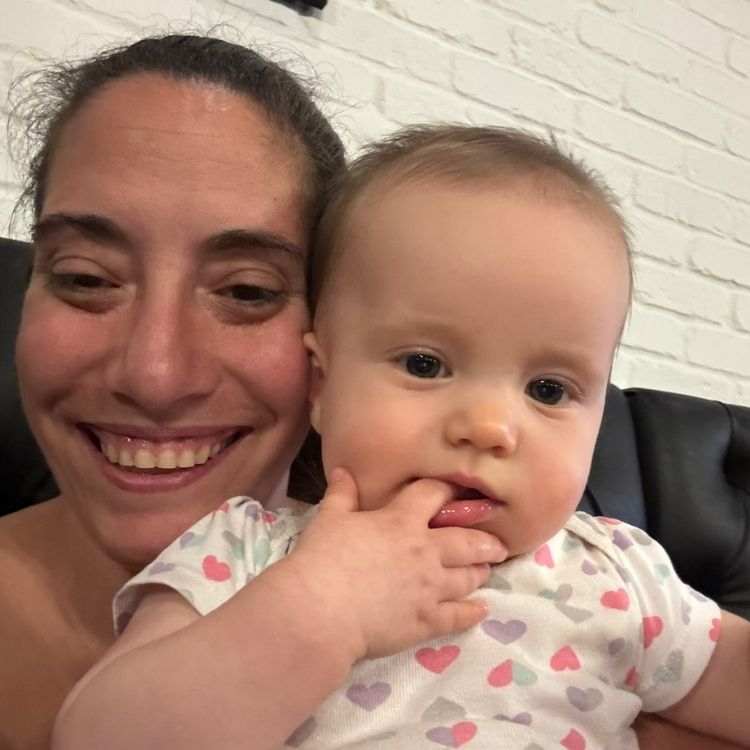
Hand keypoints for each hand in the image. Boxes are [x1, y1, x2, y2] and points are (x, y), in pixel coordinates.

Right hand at [278, 468, 506, 661]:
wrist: (321, 610)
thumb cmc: (322, 558)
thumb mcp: (329, 518)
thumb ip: (341, 494)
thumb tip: (342, 471)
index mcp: (402, 521)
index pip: (434, 495)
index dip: (449, 490)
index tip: (460, 491)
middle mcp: (426, 551)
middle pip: (468, 540)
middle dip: (486, 539)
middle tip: (497, 541)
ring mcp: (430, 588)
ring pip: (468, 576)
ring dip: (480, 571)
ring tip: (488, 569)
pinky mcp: (427, 620)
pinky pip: (458, 616)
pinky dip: (472, 612)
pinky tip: (481, 609)